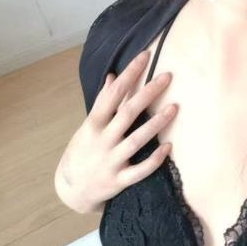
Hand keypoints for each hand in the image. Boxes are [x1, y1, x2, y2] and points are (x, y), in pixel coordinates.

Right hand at [54, 50, 176, 213]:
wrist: (72, 190)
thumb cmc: (83, 151)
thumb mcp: (88, 126)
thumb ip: (102, 102)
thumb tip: (112, 76)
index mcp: (93, 124)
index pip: (112, 93)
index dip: (129, 74)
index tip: (145, 55)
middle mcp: (102, 141)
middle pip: (127, 113)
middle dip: (147, 93)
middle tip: (167, 77)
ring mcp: (111, 161)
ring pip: (136, 140)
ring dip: (156, 124)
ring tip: (174, 107)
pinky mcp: (119, 181)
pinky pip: (140, 171)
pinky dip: (155, 160)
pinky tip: (169, 147)